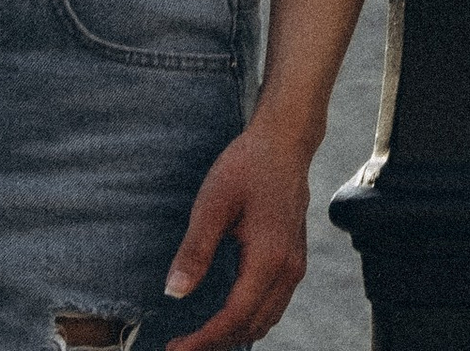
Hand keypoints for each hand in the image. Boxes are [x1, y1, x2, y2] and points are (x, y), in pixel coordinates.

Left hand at [163, 111, 313, 349]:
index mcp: (269, 257)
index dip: (204, 339)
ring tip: (199, 337)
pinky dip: (249, 320)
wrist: (285, 140)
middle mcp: (288, 269)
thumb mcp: (213, 202)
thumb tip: (175, 293)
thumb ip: (195, 250)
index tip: (176, 349)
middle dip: (216, 343)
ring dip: (234, 335)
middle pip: (252, 326)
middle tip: (181, 346)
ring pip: (266, 320)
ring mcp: (295, 265)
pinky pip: (273, 305)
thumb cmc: (249, 164)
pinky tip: (226, 315)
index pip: (235, 317)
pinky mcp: (294, 259)